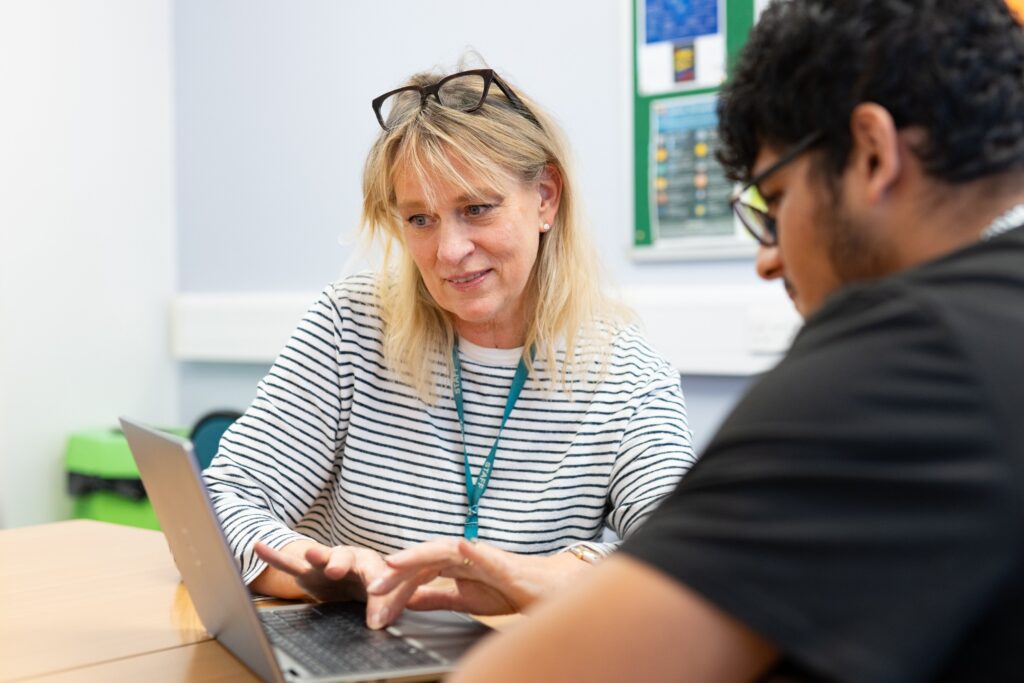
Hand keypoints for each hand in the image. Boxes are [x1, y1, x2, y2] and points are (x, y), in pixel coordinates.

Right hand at [252, 540, 391, 627]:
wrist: (354, 579)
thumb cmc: (372, 586)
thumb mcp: (384, 598)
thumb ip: (386, 608)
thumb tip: (381, 623)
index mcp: (373, 564)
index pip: (378, 577)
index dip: (379, 596)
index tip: (377, 617)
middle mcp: (350, 558)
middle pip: (347, 557)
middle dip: (341, 564)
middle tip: (336, 571)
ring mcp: (326, 562)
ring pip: (321, 557)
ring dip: (316, 556)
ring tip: (311, 554)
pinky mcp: (307, 571)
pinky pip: (289, 563)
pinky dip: (274, 556)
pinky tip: (259, 546)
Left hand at [365, 538, 588, 619]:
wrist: (543, 589)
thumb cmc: (506, 589)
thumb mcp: (463, 599)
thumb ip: (436, 597)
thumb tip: (407, 599)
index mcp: (451, 564)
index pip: (416, 572)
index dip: (394, 585)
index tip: (373, 602)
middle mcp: (461, 555)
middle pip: (422, 560)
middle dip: (396, 574)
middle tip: (372, 589)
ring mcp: (480, 555)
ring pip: (444, 551)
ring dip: (418, 555)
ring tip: (396, 561)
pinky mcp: (501, 561)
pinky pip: (484, 554)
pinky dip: (471, 550)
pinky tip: (459, 547)